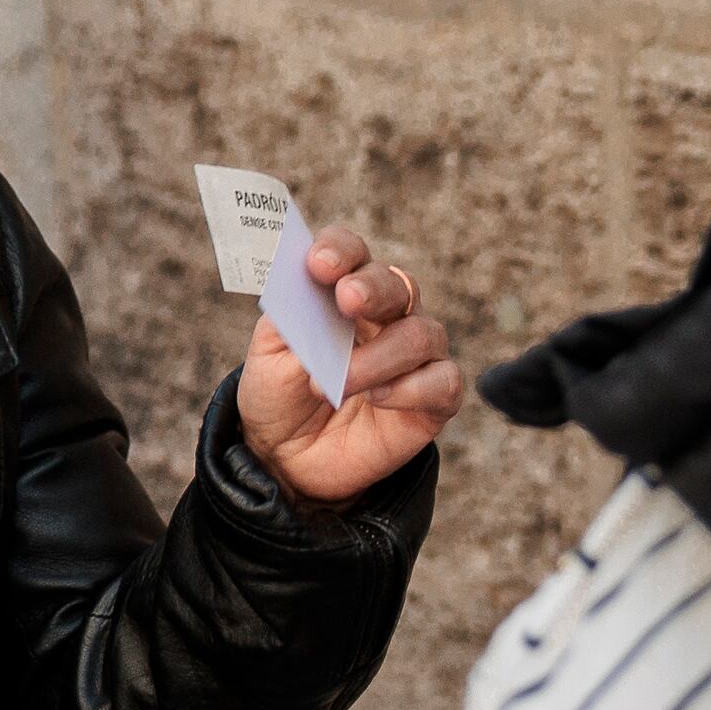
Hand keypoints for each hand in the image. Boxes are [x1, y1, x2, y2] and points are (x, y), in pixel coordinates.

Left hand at [236, 235, 466, 505]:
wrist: (286, 458)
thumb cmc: (279, 394)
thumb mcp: (267, 355)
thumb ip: (285, 320)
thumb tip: (302, 286)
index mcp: (343, 293)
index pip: (353, 254)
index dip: (341, 250)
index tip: (319, 264)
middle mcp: (388, 316)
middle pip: (397, 284)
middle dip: (372, 288)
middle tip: (347, 300)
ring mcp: (415, 356)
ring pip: (421, 334)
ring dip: (377, 357)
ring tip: (337, 383)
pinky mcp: (434, 398)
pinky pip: (443, 381)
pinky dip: (411, 388)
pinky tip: (378, 399)